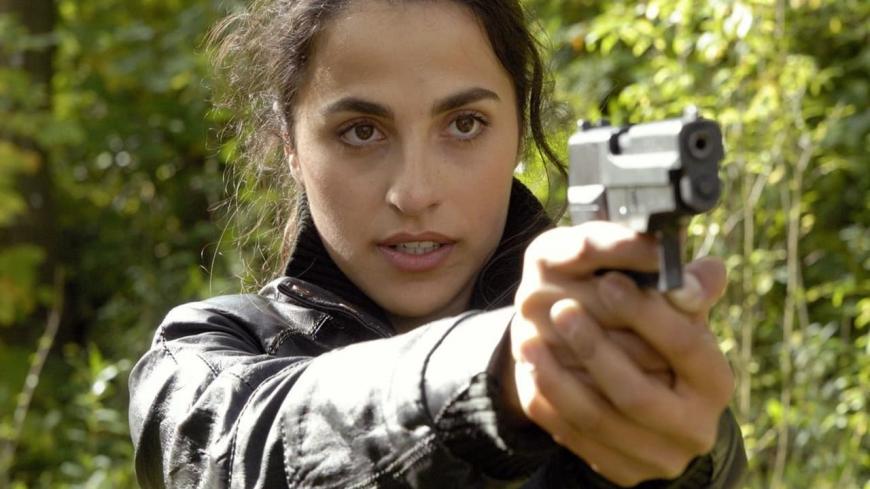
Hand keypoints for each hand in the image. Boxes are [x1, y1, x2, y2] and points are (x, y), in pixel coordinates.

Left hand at [505, 223, 732, 485]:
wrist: (647, 400)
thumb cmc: (658, 338)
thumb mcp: (677, 310)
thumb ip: (685, 284)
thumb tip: (682, 279)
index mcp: (715, 382)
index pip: (684, 347)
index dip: (644, 313)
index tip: (607, 281)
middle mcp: (695, 428)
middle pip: (636, 393)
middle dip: (593, 349)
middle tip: (560, 309)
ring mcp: (659, 458)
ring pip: (597, 419)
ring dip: (556, 377)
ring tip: (528, 338)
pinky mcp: (624, 473)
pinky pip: (574, 439)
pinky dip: (548, 403)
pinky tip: (529, 369)